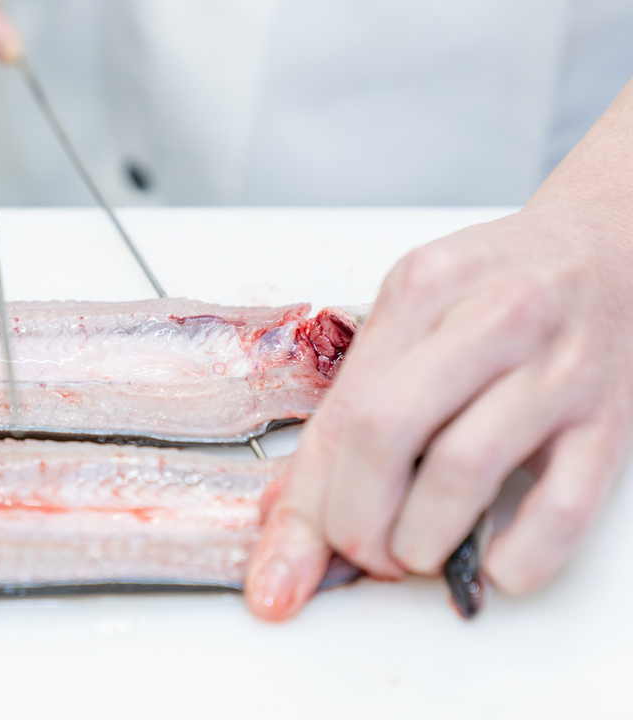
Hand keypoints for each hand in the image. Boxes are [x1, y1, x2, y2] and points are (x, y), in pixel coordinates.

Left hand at [244, 79, 632, 620]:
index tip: (281, 569)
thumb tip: (290, 507)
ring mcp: (557, 367)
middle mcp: (491, 318)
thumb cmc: (503, 288)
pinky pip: (565, 502)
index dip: (305, 502)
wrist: (614, 246)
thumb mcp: (417, 315)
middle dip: (356, 519)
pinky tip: (498, 565)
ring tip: (414, 554)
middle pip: (386, 431)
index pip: (342, 410)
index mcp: (422, 289)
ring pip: (465, 466)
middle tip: (361, 552)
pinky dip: (522, 552)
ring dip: (423, 537)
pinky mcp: (612, 416)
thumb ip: (356, 403)